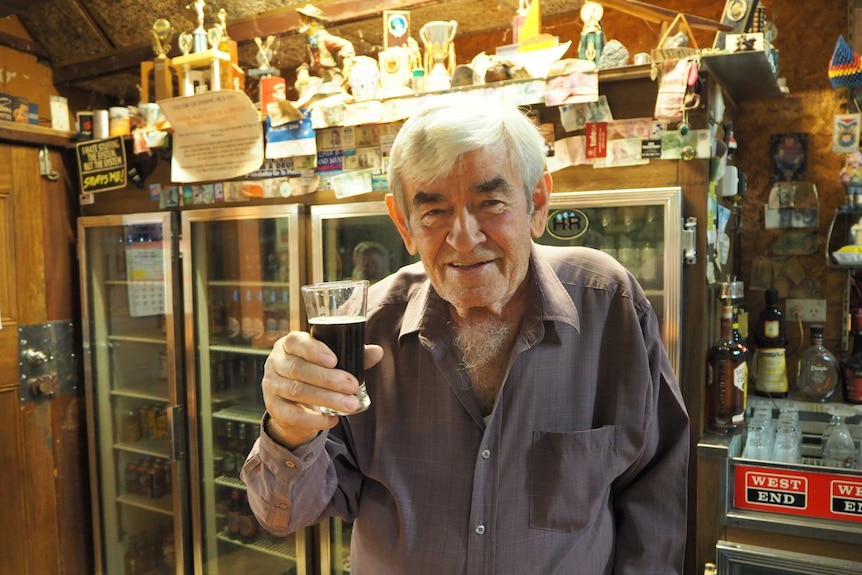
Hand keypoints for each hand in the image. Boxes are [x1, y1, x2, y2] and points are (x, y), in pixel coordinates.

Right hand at [262, 331, 383, 448]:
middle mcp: (276, 362)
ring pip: (297, 391)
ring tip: (350, 405)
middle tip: (352, 386)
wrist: (294, 401)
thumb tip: (377, 352)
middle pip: (298, 369)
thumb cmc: (315, 372)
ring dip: (326, 399)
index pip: (297, 342)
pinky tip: (332, 420)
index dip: (314, 350)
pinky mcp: (273, 407)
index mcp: (290, 344)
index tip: (335, 360)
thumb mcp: (330, 362)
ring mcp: (271, 385)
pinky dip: (314, 419)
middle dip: (328, 379)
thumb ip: (352, 355)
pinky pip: (292, 415)